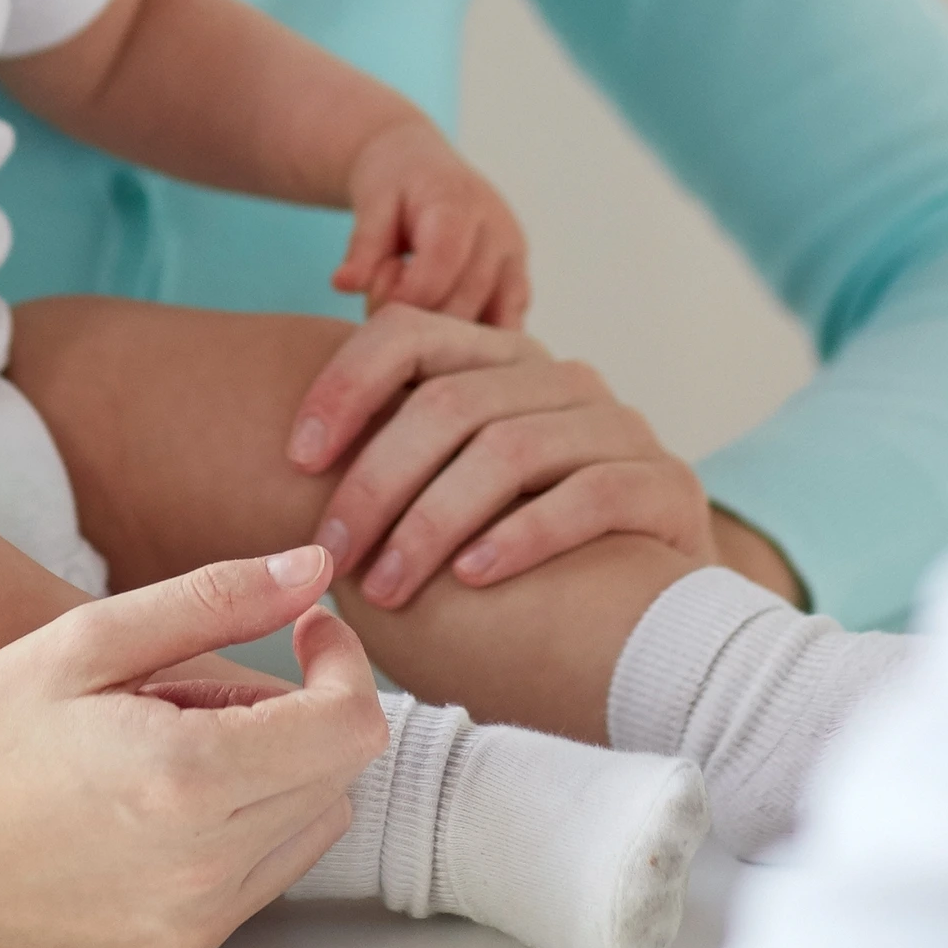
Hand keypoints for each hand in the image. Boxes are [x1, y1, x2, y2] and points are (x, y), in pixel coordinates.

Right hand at [0, 546, 390, 947]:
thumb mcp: (89, 639)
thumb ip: (216, 598)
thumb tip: (316, 568)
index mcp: (184, 779)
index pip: (351, 727)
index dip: (346, 661)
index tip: (309, 624)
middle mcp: (198, 869)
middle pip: (338, 778)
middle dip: (303, 711)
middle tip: (204, 682)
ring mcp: (187, 925)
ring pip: (309, 830)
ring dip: (276, 771)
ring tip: (174, 740)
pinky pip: (259, 879)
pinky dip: (242, 827)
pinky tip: (161, 797)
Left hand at [285, 305, 718, 607]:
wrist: (661, 615)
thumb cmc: (525, 562)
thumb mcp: (458, 495)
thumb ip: (399, 467)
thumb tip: (280, 471)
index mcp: (501, 360)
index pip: (408, 332)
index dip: (344, 385)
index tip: (295, 460)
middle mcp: (563, 378)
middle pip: (449, 403)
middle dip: (376, 481)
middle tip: (330, 555)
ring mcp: (621, 427)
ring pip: (510, 449)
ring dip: (433, 523)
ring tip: (386, 587)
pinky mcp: (667, 484)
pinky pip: (588, 495)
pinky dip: (522, 536)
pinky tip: (473, 579)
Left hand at [334, 123, 530, 327]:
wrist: (421, 163)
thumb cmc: (393, 182)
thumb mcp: (371, 200)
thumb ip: (363, 244)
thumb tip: (345, 285)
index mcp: (460, 203)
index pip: (441, 265)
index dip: (406, 297)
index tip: (374, 306)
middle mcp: (499, 232)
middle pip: (466, 301)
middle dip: (419, 323)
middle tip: (384, 313)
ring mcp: (514, 259)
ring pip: (491, 323)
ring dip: (446, 339)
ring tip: (411, 319)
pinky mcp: (518, 282)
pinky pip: (507, 329)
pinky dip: (474, 343)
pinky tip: (442, 341)